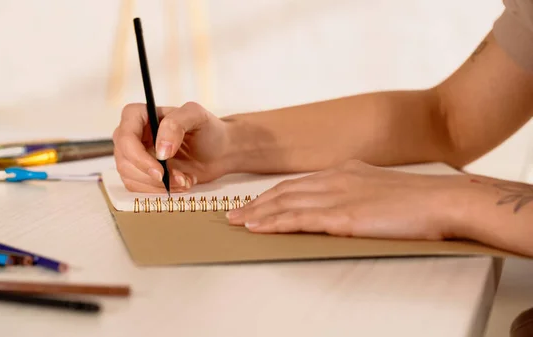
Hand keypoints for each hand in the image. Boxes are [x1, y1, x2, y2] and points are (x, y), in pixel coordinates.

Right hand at [113, 101, 231, 192]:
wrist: (219, 152)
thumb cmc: (208, 130)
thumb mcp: (197, 116)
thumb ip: (176, 124)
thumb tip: (160, 149)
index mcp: (139, 115)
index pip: (125, 136)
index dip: (138, 156)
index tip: (161, 169)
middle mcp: (133, 135)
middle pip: (124, 160)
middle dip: (152, 175)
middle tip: (179, 178)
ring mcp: (135, 156)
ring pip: (130, 177)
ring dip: (159, 185)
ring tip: (184, 180)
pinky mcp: (141, 173)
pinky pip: (139, 188)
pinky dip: (160, 191)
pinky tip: (181, 183)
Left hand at [226, 160, 474, 240]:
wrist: (444, 200)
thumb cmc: (419, 200)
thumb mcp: (381, 188)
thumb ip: (358, 192)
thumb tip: (345, 203)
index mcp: (344, 172)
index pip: (297, 184)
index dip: (272, 195)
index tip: (254, 203)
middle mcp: (335, 179)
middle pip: (284, 191)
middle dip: (256, 204)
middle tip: (233, 215)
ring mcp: (338, 196)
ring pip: (286, 204)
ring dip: (258, 214)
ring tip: (236, 223)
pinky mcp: (343, 216)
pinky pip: (299, 218)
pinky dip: (274, 222)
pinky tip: (258, 227)